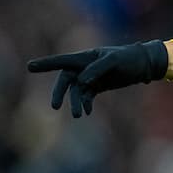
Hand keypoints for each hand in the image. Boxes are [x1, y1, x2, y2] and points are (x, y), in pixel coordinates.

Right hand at [27, 41, 168, 116]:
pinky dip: (84, 104)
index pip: (62, 61)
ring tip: (77, 115)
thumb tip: (83, 81)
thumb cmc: (128, 58)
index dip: (46, 64)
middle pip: (66, 81)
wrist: (143, 65)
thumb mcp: (114, 61)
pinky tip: (86, 112)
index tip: (29, 66)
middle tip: (55, 105)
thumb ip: (97, 69)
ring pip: (76, 92)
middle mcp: (83, 67)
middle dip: (60, 93)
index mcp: (84, 57)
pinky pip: (86, 97)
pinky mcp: (97, 87)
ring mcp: (90, 78)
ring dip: (75, 103)